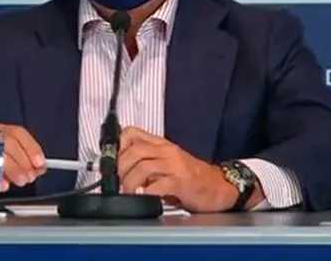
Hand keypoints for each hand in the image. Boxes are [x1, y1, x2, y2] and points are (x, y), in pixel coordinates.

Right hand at [0, 123, 45, 199]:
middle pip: (6, 142)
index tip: (40, 163)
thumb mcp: (2, 160)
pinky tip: (1, 185)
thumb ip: (21, 162)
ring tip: (18, 182)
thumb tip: (39, 168)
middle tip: (29, 177)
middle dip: (21, 162)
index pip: (16, 132)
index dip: (31, 147)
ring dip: (10, 168)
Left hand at [117, 127, 238, 212]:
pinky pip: (157, 185)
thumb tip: (120, 172)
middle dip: (119, 167)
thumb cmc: (193, 177)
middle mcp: (167, 151)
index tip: (110, 160)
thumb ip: (148, 164)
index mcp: (161, 144)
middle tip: (117, 180)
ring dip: (129, 182)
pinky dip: (146, 193)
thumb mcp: (168, 163)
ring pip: (142, 167)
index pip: (131, 133)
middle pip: (133, 150)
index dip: (117, 145)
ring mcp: (175, 165)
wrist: (220, 186)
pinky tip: (144, 197)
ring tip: (128, 192)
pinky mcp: (181, 182)